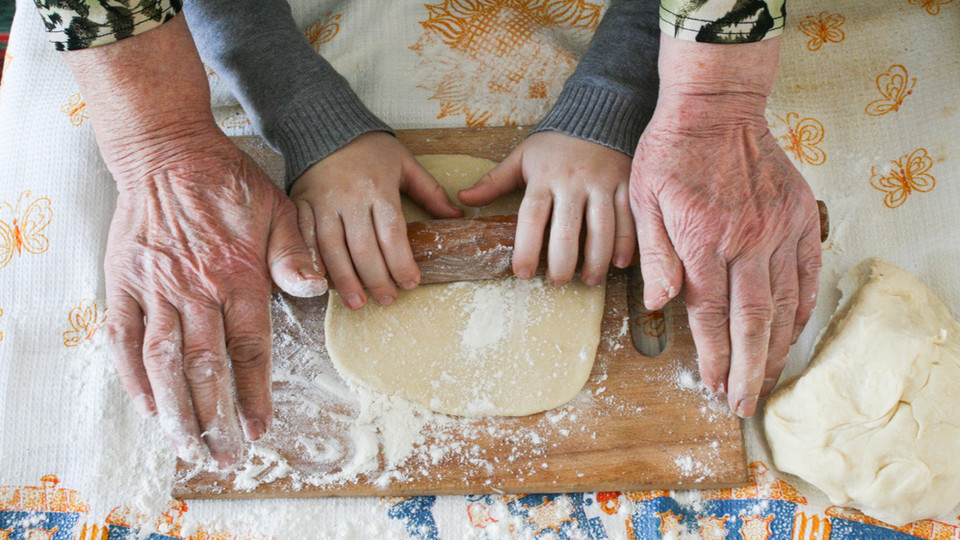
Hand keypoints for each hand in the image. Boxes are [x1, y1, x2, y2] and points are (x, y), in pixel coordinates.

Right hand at [106, 135, 324, 466]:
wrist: (168, 151)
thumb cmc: (228, 182)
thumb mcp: (279, 210)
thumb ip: (295, 255)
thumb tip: (316, 290)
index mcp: (239, 276)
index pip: (249, 349)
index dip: (255, 393)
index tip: (261, 427)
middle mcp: (196, 290)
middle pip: (207, 367)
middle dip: (218, 418)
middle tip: (227, 456)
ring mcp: (156, 288)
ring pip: (164, 361)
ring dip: (176, 409)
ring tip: (188, 446)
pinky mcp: (124, 282)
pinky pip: (123, 337)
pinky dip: (132, 375)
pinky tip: (147, 406)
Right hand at [290, 132, 461, 309]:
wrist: (325, 125)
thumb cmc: (369, 147)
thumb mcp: (405, 163)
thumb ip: (430, 192)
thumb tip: (457, 217)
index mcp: (378, 189)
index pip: (392, 234)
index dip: (402, 263)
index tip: (411, 283)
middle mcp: (350, 198)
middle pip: (363, 248)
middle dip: (377, 279)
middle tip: (388, 299)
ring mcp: (323, 203)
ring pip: (333, 249)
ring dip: (346, 280)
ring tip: (358, 303)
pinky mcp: (301, 204)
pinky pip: (305, 238)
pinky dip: (313, 262)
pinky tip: (322, 284)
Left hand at [458, 132, 634, 285]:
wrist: (597, 111)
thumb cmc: (555, 142)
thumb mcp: (522, 156)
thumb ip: (494, 181)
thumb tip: (464, 198)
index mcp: (543, 177)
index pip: (532, 218)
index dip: (526, 248)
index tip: (522, 273)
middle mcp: (573, 182)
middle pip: (566, 231)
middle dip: (562, 263)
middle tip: (557, 282)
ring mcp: (602, 183)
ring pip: (601, 229)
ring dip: (595, 260)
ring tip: (589, 280)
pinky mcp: (626, 182)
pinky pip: (628, 216)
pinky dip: (626, 242)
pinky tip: (619, 263)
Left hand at [631, 36, 820, 417]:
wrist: (716, 105)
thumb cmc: (671, 152)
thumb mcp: (643, 200)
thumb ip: (655, 255)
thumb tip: (659, 305)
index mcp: (703, 240)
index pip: (710, 315)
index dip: (713, 357)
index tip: (712, 385)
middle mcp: (746, 240)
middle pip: (752, 321)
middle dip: (748, 370)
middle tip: (744, 403)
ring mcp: (778, 228)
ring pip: (784, 304)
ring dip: (776, 348)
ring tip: (768, 379)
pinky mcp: (800, 216)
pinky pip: (807, 273)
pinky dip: (802, 307)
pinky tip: (793, 332)